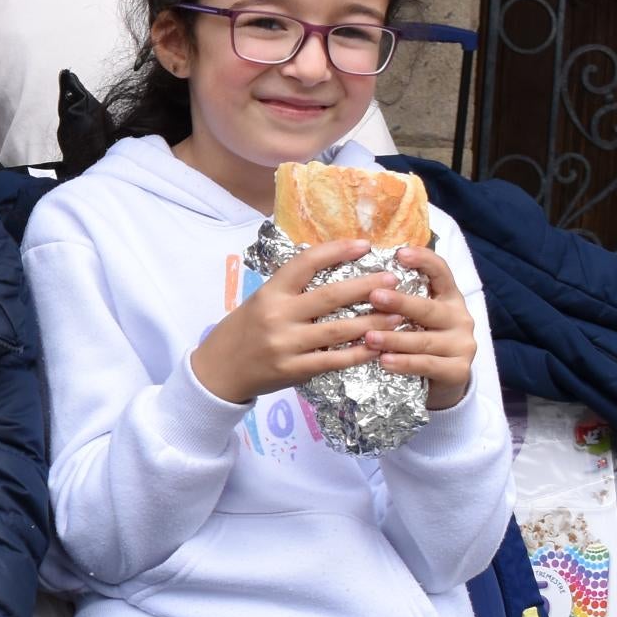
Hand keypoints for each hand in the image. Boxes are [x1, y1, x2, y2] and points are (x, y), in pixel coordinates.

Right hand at [188, 239, 399, 404]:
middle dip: (367, 287)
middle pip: (331, 296)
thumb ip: (292, 289)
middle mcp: (277, 315)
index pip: (306, 262)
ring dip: (372, 321)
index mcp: (270, 292)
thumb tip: (334, 268)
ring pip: (338, 330)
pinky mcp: (292, 370)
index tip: (365, 245)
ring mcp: (285, 344)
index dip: (337, 251)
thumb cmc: (243, 331)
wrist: (218, 371)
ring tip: (399, 315)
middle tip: (393, 279)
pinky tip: (377, 347)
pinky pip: (333, 360)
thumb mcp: (260, 301)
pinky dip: (358, 353)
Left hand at [360, 247, 477, 410]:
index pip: (441, 272)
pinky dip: (405, 364)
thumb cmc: (420, 341)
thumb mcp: (415, 318)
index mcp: (449, 298)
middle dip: (400, 302)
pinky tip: (384, 362)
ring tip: (368, 337)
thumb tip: (361, 278)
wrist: (443, 382)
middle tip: (374, 296)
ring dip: (394, 338)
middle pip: (428, 308)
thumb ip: (399, 301)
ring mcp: (462, 345)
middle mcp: (459, 318)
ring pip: (424, 340)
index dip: (423, 260)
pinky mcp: (458, 371)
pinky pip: (427, 365)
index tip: (400, 253)